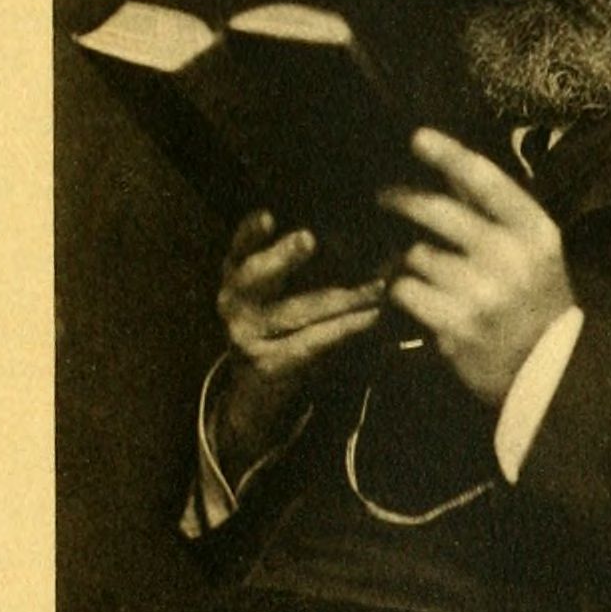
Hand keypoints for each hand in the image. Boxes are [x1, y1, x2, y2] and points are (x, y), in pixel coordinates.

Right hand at [212, 210, 385, 475]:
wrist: (257, 395)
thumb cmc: (281, 325)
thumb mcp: (277, 289)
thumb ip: (298, 260)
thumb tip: (355, 229)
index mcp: (235, 274)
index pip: (240, 246)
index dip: (250, 231)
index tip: (269, 216)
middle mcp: (233, 302)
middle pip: (255, 275)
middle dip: (283, 256)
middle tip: (309, 239)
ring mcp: (245, 336)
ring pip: (296, 310)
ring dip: (343, 297)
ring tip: (377, 286)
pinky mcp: (268, 365)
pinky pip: (312, 342)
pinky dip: (346, 328)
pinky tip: (372, 318)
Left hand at [379, 127, 574, 406]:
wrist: (549, 372)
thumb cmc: (537, 302)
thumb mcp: (534, 251)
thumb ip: (496, 213)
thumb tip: (448, 167)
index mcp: (535, 232)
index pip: (486, 181)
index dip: (449, 154)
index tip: (418, 137)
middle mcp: (509, 256)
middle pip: (437, 210)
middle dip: (402, 199)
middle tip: (384, 197)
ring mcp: (480, 292)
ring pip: (416, 254)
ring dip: (410, 260)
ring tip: (419, 270)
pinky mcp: (453, 324)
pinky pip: (406, 290)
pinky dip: (403, 290)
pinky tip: (415, 297)